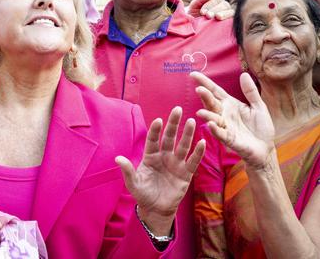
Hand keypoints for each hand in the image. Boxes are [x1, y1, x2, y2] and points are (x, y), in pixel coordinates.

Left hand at [116, 106, 204, 233]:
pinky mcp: (186, 173)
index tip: (158, 120)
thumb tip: (117, 158)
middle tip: (178, 109)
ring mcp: (176, 163)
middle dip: (173, 124)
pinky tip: (202, 142)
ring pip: (183, 146)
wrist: (156, 209)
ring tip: (191, 121)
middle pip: (170, 137)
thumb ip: (128, 170)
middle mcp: (164, 156)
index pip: (153, 140)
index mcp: (150, 156)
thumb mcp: (133, 183)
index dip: (155, 131)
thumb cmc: (143, 194)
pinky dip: (198, 152)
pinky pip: (193, 161)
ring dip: (187, 134)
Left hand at [187, 0, 233, 19]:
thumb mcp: (195, 5)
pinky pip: (233, 20)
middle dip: (215, 10)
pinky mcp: (229, 23)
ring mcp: (227, 14)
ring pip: (230, 11)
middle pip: (224, 5)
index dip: (209, 5)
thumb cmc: (192, 14)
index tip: (202, 12)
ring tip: (217, 17)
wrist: (191, 26)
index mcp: (215, 0)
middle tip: (208, 16)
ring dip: (224, 14)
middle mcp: (223, 5)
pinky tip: (223, 22)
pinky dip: (229, 20)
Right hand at [191, 71, 274, 169]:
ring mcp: (226, 127)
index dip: (205, 82)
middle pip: (212, 103)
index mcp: (230, 104)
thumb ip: (251, 91)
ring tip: (200, 112)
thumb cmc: (261, 127)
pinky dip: (215, 129)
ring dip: (206, 115)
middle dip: (205, 97)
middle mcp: (225, 114)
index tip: (192, 74)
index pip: (215, 91)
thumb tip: (243, 74)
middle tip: (199, 89)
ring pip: (213, 119)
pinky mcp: (229, 139)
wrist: (266, 148)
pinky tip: (210, 125)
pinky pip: (220, 134)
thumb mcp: (259, 106)